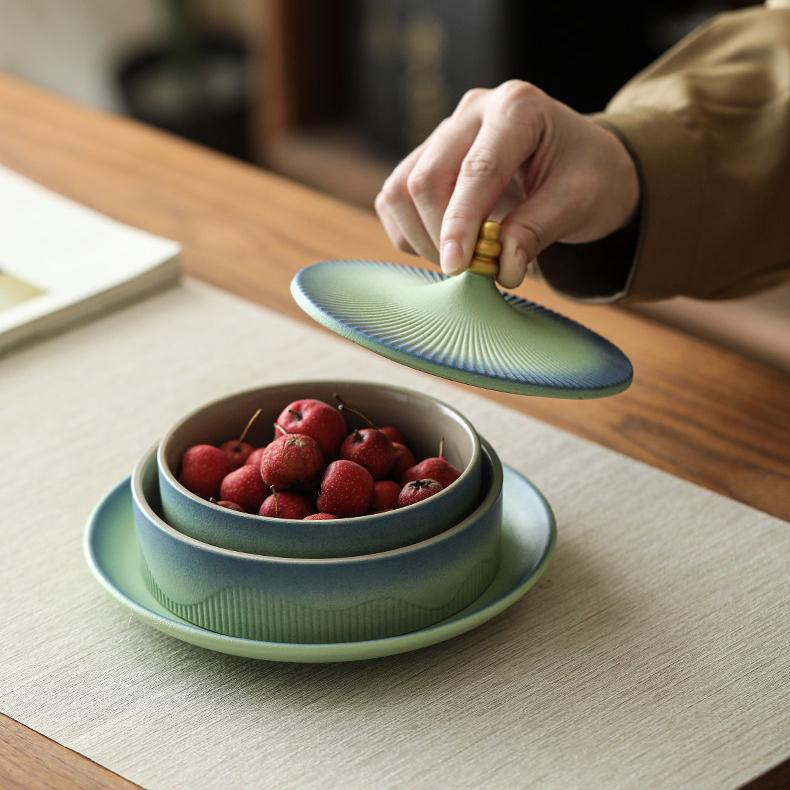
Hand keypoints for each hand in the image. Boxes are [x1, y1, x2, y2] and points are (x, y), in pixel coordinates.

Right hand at [375, 80, 638, 287]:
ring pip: (399, 190)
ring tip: (462, 261)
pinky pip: (394, 202)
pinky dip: (411, 233)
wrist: (581, 163)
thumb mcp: (580, 202)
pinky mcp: (424, 158)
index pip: (476, 170)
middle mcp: (472, 112)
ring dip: (421, 238)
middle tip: (471, 273)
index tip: (456, 268)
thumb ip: (537, 231)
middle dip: (440, 235)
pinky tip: (445, 246)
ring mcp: (443, 134)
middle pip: (426, 178)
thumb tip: (503, 268)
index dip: (460, 223)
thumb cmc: (588, 176)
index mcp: (517, 108)